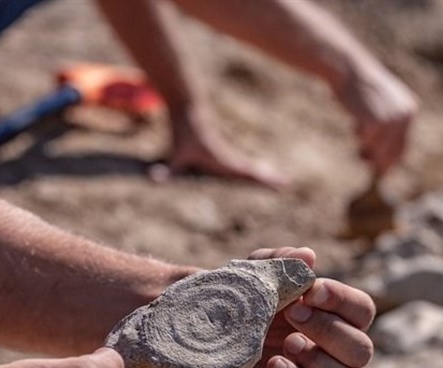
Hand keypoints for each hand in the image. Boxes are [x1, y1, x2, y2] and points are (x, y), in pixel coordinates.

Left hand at [155, 107, 290, 190]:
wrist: (187, 109)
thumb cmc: (182, 133)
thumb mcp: (176, 154)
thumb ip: (168, 169)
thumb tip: (155, 179)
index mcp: (223, 160)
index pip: (248, 173)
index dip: (263, 180)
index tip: (279, 183)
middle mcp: (228, 157)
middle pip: (254, 170)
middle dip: (270, 177)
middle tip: (287, 184)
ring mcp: (227, 154)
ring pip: (250, 166)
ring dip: (264, 172)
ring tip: (279, 179)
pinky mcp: (222, 151)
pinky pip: (242, 163)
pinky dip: (253, 168)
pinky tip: (257, 169)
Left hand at [225, 247, 374, 367]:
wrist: (206, 336)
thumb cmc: (239, 303)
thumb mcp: (255, 275)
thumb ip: (281, 262)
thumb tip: (308, 256)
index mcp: (333, 317)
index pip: (363, 311)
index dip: (343, 301)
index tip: (310, 292)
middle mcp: (334, 352)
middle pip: (362, 350)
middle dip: (329, 330)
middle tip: (291, 314)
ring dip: (322, 362)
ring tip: (287, 344)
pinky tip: (273, 365)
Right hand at [333, 64, 417, 174]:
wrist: (350, 70)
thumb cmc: (359, 88)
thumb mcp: (380, 104)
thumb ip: (386, 126)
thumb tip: (381, 157)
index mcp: (410, 110)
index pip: (403, 145)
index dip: (392, 160)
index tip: (382, 172)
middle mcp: (405, 116)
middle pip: (393, 152)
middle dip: (378, 160)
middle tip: (363, 159)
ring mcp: (392, 119)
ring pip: (377, 149)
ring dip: (365, 145)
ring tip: (356, 126)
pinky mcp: (377, 122)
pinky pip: (366, 141)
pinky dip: (358, 135)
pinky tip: (355, 119)